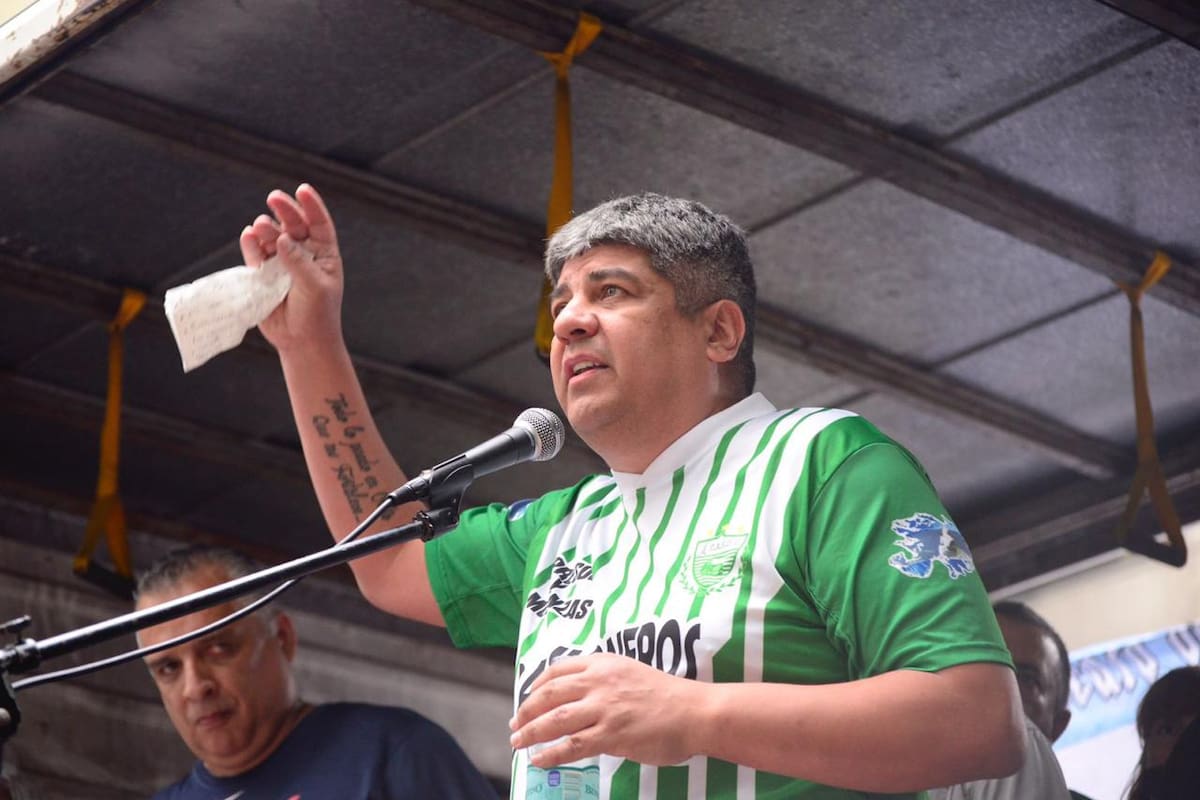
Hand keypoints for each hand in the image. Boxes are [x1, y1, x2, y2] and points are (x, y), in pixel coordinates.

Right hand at [239, 184, 343, 354]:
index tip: (302, 190)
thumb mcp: (314, 287)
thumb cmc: (317, 314)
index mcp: (323, 254)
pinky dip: (251, 244)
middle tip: (274, 198)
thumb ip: (298, 262)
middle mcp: (302, 254)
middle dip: (285, 210)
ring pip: (272, 236)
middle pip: (293, 225)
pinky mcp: (263, 273)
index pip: (319, 224)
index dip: (311, 206)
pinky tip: (249, 235)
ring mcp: (281, 262)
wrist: (301, 341)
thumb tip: (281, 238)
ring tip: (262, 226)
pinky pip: (255, 254)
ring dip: (267, 228)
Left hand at [509, 653, 702, 766]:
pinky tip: (538, 759)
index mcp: (603, 663)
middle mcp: (599, 681)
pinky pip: (571, 745)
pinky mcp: (610, 734)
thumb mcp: (630, 672)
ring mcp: (603, 708)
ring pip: (555, 719)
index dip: (537, 684)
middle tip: (515, 723)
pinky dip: (550, 753)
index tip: (528, 696)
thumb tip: (579, 698)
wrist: (694, 711)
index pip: (558, 669)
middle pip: (550, 693)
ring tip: (518, 742)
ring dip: (531, 732)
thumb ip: (604, 680)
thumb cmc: (667, 695)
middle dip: (527, 710)